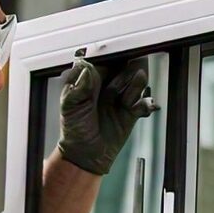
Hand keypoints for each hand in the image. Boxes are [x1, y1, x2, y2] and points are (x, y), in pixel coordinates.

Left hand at [56, 56, 159, 175]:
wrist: (85, 155)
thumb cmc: (74, 130)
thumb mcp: (70, 106)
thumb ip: (78, 87)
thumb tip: (88, 69)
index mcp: (91, 78)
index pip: (106, 59)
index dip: (113, 58)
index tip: (118, 60)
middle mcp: (108, 84)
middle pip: (126, 65)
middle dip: (126, 74)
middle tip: (118, 87)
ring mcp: (121, 96)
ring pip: (138, 80)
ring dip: (134, 88)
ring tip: (126, 101)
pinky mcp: (131, 111)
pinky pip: (144, 101)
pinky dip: (144, 104)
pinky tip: (137, 109)